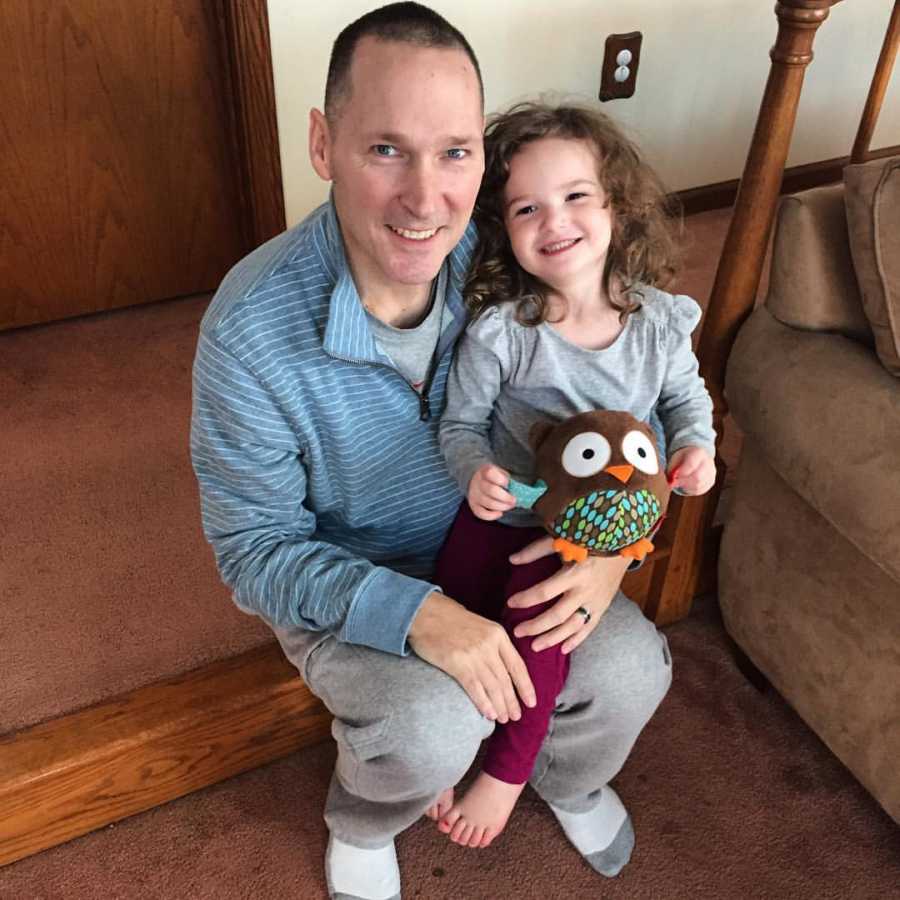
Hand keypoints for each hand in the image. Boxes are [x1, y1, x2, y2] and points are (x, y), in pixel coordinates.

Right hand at [408, 592, 535, 722]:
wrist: (426, 612)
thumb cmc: (451, 619)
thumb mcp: (480, 625)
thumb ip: (493, 644)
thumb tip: (503, 670)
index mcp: (498, 635)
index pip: (517, 665)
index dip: (526, 686)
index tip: (531, 702)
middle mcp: (489, 645)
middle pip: (506, 679)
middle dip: (512, 701)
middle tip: (516, 716)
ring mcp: (474, 655)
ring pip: (493, 687)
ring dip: (500, 706)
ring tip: (504, 718)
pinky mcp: (458, 664)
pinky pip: (475, 688)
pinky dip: (484, 703)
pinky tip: (489, 714)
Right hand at [467, 463, 515, 520]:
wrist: (478, 481)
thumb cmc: (494, 478)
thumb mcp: (501, 473)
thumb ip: (508, 480)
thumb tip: (517, 492)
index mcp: (485, 471)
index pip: (490, 473)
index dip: (501, 480)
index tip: (508, 484)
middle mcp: (477, 482)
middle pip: (491, 490)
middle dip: (506, 497)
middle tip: (514, 500)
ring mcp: (474, 494)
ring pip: (488, 503)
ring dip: (502, 506)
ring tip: (509, 506)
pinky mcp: (473, 505)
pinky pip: (481, 513)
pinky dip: (492, 516)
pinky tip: (500, 513)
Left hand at [506, 538, 629, 653]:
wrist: (621, 546)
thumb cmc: (588, 541)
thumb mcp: (562, 541)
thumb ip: (536, 550)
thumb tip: (512, 559)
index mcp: (574, 573)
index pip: (545, 591)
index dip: (526, 599)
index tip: (510, 603)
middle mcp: (585, 591)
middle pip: (557, 615)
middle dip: (536, 626)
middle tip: (517, 632)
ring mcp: (595, 602)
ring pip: (572, 627)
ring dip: (553, 638)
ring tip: (535, 647)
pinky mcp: (603, 607)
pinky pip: (589, 629)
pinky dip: (576, 640)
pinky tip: (563, 649)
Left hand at [667, 446, 715, 495]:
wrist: (692, 457)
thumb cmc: (681, 459)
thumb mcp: (674, 460)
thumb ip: (671, 470)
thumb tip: (671, 482)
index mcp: (699, 453)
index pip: (691, 464)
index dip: (681, 473)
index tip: (673, 477)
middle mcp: (708, 462)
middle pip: (697, 477)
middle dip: (683, 482)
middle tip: (674, 482)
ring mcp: (711, 473)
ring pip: (698, 486)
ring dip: (685, 486)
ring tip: (679, 481)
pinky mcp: (710, 482)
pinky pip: (699, 490)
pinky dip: (689, 489)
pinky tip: (685, 484)